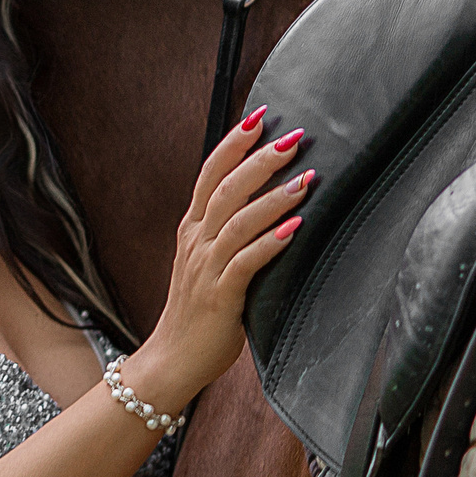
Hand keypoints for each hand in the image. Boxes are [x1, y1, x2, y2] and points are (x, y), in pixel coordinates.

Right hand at [122, 107, 312, 411]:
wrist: (170, 359)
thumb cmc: (197, 311)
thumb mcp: (206, 262)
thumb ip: (226, 232)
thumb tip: (265, 203)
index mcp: (192, 229)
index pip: (209, 173)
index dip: (234, 143)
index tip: (260, 117)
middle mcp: (196, 241)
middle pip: (225, 188)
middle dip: (260, 160)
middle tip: (294, 138)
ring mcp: (206, 267)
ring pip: (238, 221)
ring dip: (273, 197)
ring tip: (305, 179)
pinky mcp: (220, 295)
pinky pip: (246, 262)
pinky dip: (270, 242)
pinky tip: (295, 229)